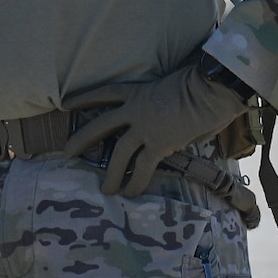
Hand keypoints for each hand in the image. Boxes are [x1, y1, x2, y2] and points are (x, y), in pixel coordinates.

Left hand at [63, 64, 250, 196]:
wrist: (210, 89)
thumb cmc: (199, 84)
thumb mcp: (172, 89)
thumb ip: (164, 106)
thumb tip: (172, 124)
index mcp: (138, 92)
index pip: (105, 94)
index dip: (84, 98)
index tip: (66, 104)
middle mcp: (136, 109)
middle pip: (101, 125)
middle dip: (82, 139)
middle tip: (67, 152)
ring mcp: (145, 127)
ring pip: (119, 153)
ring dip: (111, 173)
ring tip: (105, 189)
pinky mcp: (159, 143)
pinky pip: (143, 166)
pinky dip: (136, 181)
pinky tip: (130, 194)